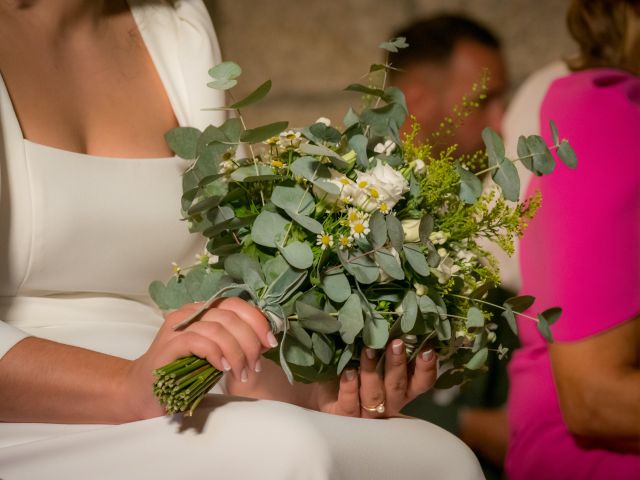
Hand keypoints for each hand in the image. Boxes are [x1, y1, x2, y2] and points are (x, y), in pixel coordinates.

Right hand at [124, 297, 276, 418]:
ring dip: (236, 353)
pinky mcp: (168, 346)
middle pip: (230, 316)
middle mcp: (189, 314)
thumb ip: (234, 342)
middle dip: (250, 342)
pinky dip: (216, 354)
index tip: (269, 342)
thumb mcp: (213, 354)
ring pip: (218, 329)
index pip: (235, 304)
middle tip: (254, 366)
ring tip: (241, 373)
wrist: (143, 392)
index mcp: (201, 311)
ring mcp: (177, 328)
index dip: (257, 321)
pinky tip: (223, 369)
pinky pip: (199, 341)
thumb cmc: (181, 373)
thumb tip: (264, 340)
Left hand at [315, 339, 436, 417]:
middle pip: (397, 387)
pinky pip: (350, 405)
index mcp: (401, 387)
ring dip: (372, 372)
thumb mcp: (372, 355)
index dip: (426, 368)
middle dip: (398, 364)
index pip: (422, 382)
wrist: (321, 390)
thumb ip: (383, 344)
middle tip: (396, 343)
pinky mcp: (344, 415)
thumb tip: (390, 316)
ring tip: (368, 350)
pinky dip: (350, 388)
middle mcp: (388, 402)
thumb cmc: (354, 365)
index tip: (427, 349)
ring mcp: (367, 412)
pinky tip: (347, 372)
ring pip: (374, 396)